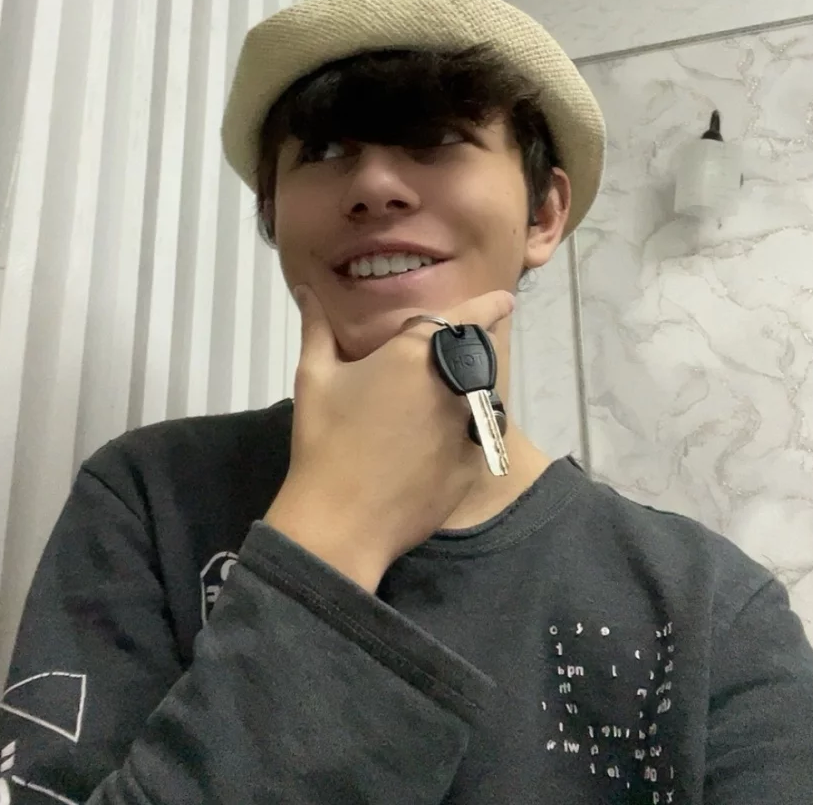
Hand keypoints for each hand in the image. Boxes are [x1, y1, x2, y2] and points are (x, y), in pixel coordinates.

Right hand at [264, 285, 514, 590]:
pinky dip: (468, 433)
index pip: (467, 317)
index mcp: (416, 353)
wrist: (340, 520)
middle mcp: (453, 383)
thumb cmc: (324, 440)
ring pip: (483, 396)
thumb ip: (316, 328)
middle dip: (472, 352)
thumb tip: (307, 292)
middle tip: (449, 361)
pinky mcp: (475, 463)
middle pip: (478, 356)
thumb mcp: (315, 376)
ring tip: (441, 405)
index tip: (506, 300)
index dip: (490, 305)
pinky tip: (437, 446)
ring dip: (470, 392)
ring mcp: (470, 424)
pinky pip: (479, 437)